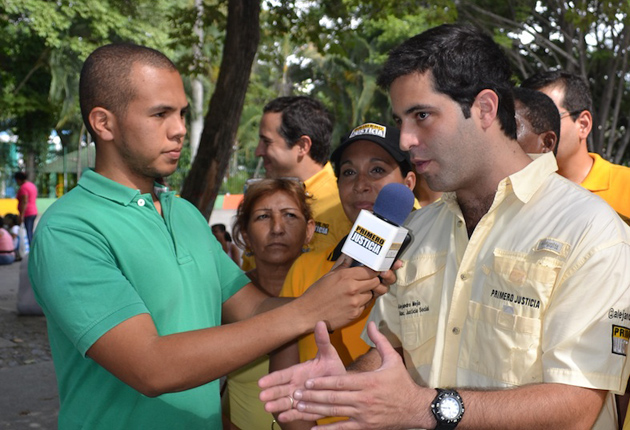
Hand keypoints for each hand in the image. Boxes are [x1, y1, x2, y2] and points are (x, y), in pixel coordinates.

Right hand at [259, 321, 346, 422]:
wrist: (343, 385)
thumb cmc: (332, 368)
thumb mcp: (329, 354)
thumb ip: (322, 341)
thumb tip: (320, 322)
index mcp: (298, 372)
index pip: (282, 375)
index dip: (272, 378)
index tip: (261, 382)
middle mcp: (296, 385)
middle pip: (281, 390)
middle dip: (272, 393)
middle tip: (262, 396)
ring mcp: (300, 398)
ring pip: (286, 402)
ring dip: (278, 405)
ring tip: (268, 408)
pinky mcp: (307, 409)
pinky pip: (298, 413)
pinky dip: (290, 415)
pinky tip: (283, 417)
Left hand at [291, 321, 429, 429]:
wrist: (416, 408)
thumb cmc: (402, 382)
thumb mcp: (393, 359)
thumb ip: (380, 341)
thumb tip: (371, 323)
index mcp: (368, 381)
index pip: (340, 382)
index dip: (322, 382)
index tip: (306, 381)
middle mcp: (364, 398)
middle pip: (333, 397)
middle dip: (312, 396)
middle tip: (296, 394)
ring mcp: (364, 414)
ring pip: (335, 412)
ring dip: (315, 410)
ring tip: (299, 407)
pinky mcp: (365, 426)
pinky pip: (343, 429)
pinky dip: (328, 429)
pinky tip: (314, 429)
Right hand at [297, 259, 380, 330]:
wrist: (308, 313)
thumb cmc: (316, 293)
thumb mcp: (328, 276)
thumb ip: (342, 265)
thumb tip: (350, 256)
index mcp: (345, 276)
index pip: (370, 271)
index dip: (372, 271)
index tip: (372, 272)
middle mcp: (352, 288)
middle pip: (375, 282)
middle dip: (373, 281)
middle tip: (366, 282)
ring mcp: (355, 302)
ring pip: (372, 295)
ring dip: (367, 294)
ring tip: (356, 294)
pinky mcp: (355, 314)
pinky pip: (366, 306)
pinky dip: (362, 304)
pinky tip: (352, 303)